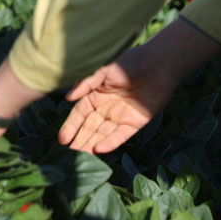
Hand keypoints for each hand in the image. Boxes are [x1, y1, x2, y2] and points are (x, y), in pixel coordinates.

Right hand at [58, 17, 220, 153]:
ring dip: (91, 145)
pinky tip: (100, 150)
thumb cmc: (130, 62)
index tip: (62, 140)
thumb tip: (68, 98)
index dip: (70, 127)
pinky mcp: (135, 123)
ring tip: (80, 157)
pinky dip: (111, 143)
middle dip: (79, 140)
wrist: (158, 65)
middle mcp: (105, 108)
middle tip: (68, 156)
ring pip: (102, 134)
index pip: (79, 114)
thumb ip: (86, 84)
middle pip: (89, 128)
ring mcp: (120, 117)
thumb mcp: (103, 70)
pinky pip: (121, 135)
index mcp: (95, 95)